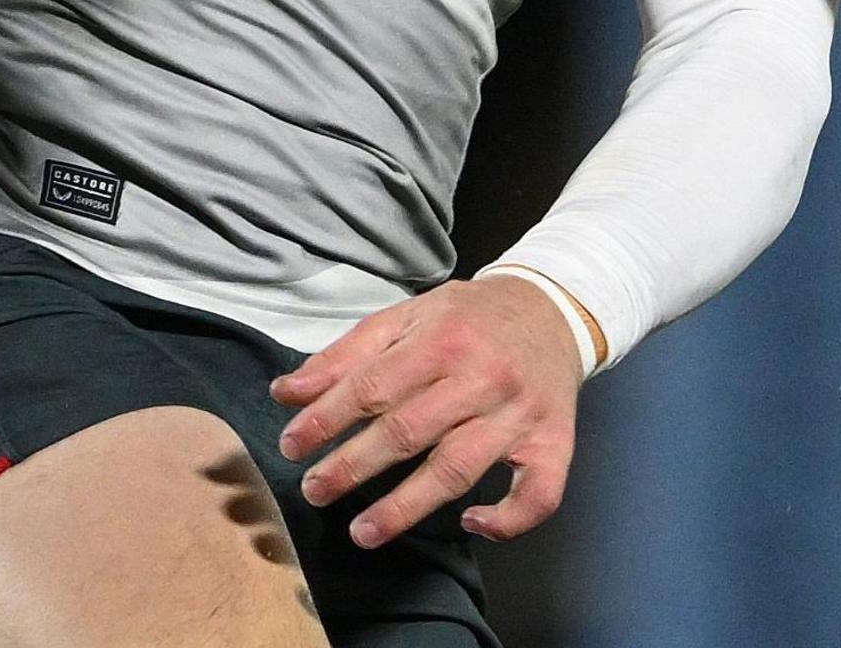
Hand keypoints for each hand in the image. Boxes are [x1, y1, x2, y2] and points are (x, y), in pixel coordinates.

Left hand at [270, 275, 581, 545]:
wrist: (555, 309)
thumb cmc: (471, 318)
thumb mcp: (407, 317)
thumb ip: (346, 355)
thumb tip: (286, 393)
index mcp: (443, 339)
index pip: (372, 387)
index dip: (325, 420)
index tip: (292, 445)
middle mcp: (482, 378)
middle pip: (407, 432)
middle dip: (351, 466)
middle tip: (314, 491)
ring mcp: (519, 415)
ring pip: (458, 469)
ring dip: (405, 506)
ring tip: (362, 532)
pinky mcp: (554, 442)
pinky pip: (538, 492)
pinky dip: (508, 518)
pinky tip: (473, 524)